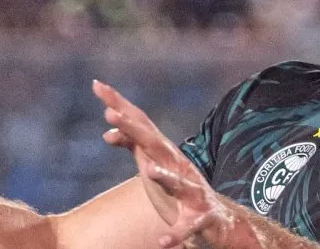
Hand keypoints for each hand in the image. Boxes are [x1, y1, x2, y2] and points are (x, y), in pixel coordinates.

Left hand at [93, 80, 234, 248]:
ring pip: (178, 183)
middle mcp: (179, 166)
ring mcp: (193, 193)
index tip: (97, 85)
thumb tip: (105, 132)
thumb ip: (131, 146)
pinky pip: (187, 228)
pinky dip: (176, 234)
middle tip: (111, 114)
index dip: (119, 104)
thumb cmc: (180, 189)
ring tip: (148, 170)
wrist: (222, 221)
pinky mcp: (201, 220)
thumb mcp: (153, 164)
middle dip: (133, 129)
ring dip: (164, 176)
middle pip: (154, 143)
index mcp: (165, 153)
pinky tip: (164, 241)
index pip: (139, 124)